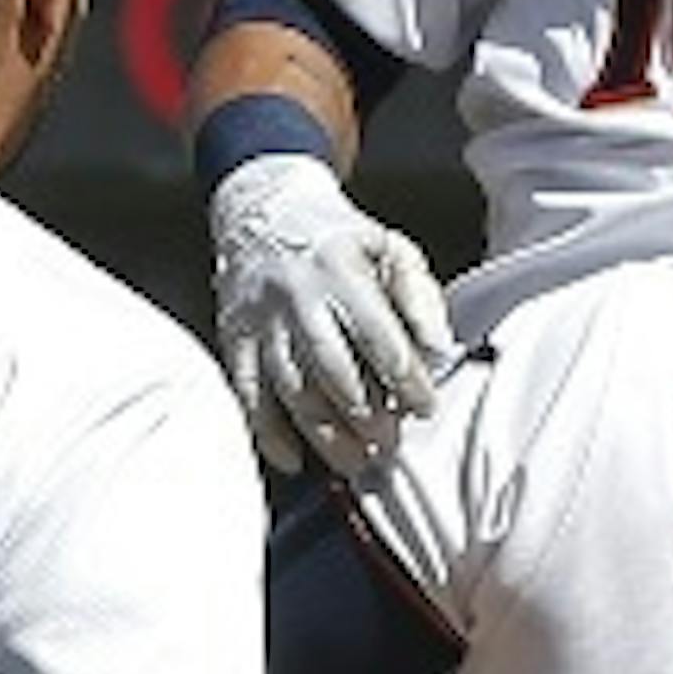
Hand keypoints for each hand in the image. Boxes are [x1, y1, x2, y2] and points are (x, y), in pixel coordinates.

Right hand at [208, 154, 453, 473]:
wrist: (263, 211)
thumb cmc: (340, 239)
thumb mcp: (390, 247)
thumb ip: (418, 296)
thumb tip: (440, 349)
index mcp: (340, 271)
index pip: (379, 336)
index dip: (405, 378)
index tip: (426, 409)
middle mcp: (297, 298)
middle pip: (330, 369)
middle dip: (363, 415)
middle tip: (389, 446)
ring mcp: (261, 321)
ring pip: (290, 389)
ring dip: (323, 433)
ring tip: (355, 462)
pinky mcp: (232, 338)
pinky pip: (246, 394)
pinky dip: (267, 433)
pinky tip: (294, 461)